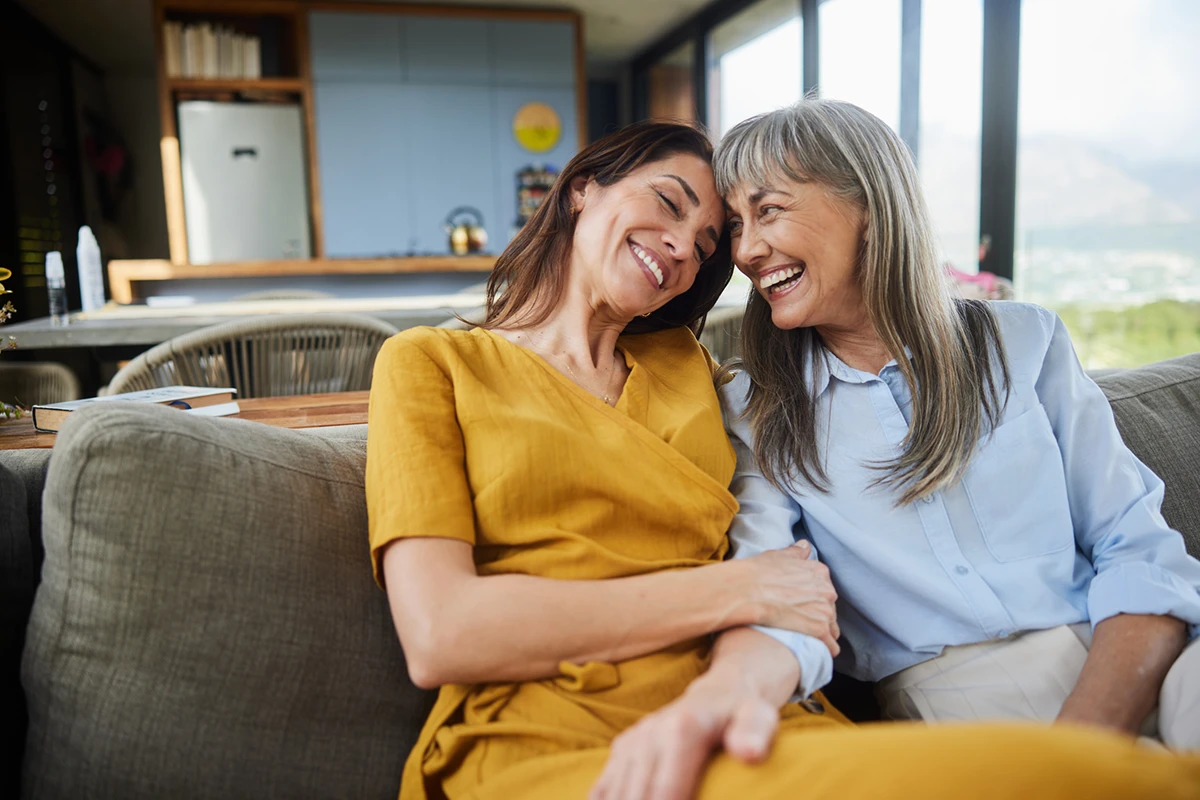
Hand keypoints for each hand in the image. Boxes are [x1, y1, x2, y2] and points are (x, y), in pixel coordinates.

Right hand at [589, 675, 779, 799]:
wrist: (717, 695)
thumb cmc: (742, 715)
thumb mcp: (759, 717)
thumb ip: (755, 733)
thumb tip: (750, 753)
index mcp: (681, 732)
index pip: (664, 795)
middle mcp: (648, 736)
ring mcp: (630, 744)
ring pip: (614, 798)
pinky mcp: (620, 751)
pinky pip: (601, 791)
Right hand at [743, 542, 839, 655]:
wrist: (746, 592)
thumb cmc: (758, 573)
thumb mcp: (778, 555)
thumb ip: (796, 553)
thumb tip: (805, 546)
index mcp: (819, 572)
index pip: (825, 589)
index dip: (814, 598)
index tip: (805, 604)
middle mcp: (826, 590)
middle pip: (830, 608)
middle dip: (820, 615)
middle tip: (803, 621)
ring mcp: (824, 610)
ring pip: (832, 627)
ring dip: (824, 634)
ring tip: (810, 640)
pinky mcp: (819, 630)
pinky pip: (831, 645)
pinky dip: (826, 649)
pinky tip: (819, 651)